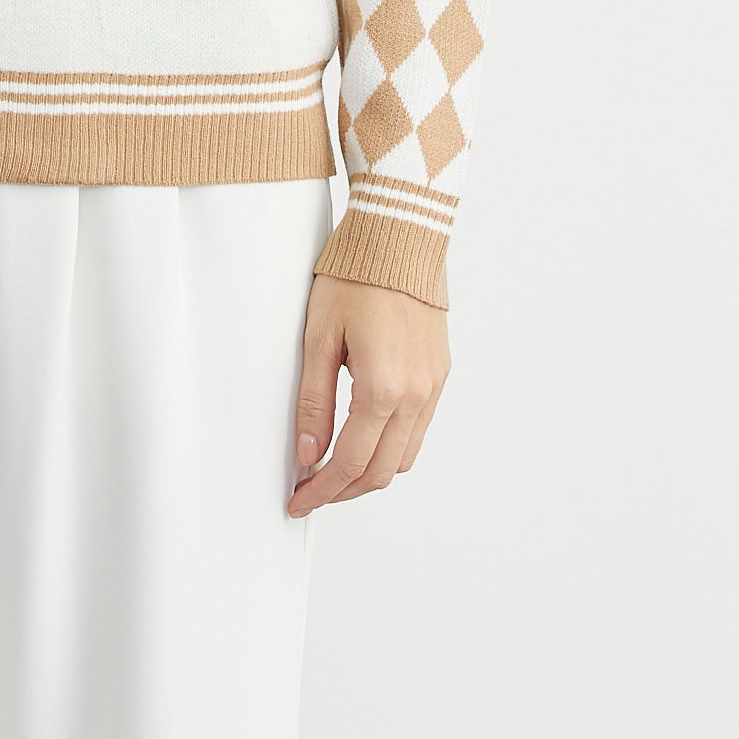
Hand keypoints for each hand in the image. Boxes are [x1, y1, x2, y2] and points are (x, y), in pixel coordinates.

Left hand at [288, 274, 449, 515]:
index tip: (298, 501)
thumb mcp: (319, 337)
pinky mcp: (440, 374)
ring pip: (404, 456)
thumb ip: (314, 401)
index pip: (351, 463)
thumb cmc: (355, 277)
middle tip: (311, 493)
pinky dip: (391, 447)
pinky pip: (419, 429)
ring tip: (334, 470)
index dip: (322, 491)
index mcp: (383, 388)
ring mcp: (434, 386)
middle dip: (343, 491)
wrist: (400, 237)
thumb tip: (308, 454)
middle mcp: (417, 395)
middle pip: (381, 471)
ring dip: (370, 473)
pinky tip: (365, 439)